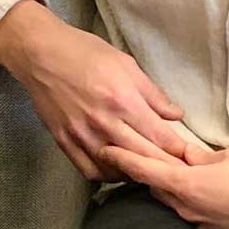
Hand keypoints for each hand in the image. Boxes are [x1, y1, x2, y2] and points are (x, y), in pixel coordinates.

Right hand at [0, 0, 187, 181]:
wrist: (41, 54)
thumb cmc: (86, 53)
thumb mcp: (126, 65)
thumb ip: (153, 94)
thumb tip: (177, 115)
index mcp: (124, 101)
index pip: (160, 138)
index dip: (177, 150)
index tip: (187, 156)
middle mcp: (104, 123)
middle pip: (142, 157)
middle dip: (162, 166)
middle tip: (174, 170)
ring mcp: (82, 136)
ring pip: (116, 170)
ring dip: (135, 173)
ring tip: (146, 170)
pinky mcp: (64, 142)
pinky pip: (90, 171)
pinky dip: (107, 176)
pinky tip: (116, 170)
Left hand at [99, 143, 228, 228]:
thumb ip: (202, 156)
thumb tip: (186, 155)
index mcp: (187, 184)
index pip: (144, 170)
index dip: (122, 158)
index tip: (104, 149)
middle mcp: (186, 209)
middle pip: (156, 188)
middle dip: (148, 172)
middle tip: (143, 155)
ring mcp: (199, 225)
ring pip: (174, 203)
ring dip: (170, 189)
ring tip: (174, 173)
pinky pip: (193, 216)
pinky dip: (191, 203)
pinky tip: (206, 194)